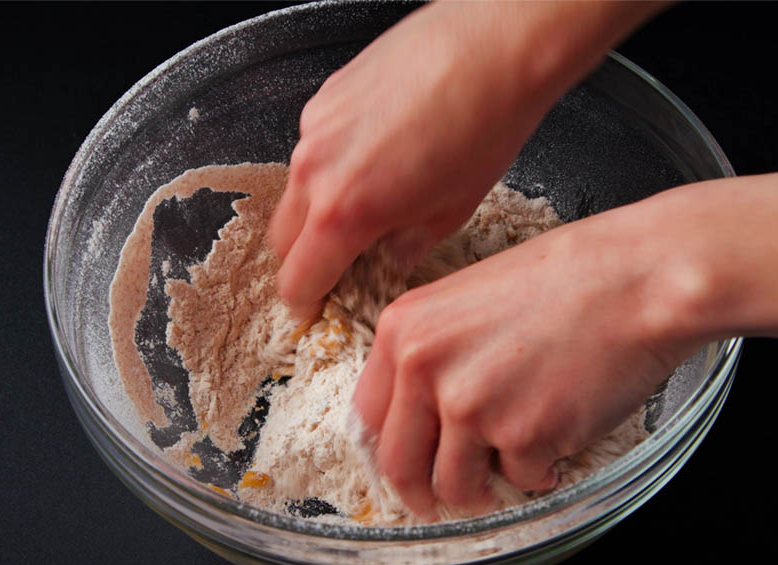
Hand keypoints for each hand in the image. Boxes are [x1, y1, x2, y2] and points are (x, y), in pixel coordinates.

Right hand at [268, 1, 662, 319]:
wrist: (495, 46)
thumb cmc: (484, 129)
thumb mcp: (451, 212)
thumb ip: (405, 247)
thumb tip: (389, 257)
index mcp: (343, 212)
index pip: (296, 279)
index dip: (306, 301)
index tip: (318, 305)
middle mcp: (315, 169)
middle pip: (282, 238)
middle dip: (307, 257)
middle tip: (344, 259)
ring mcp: (315, 128)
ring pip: (297, 189)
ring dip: (319, 208)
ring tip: (372, 199)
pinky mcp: (325, 96)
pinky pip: (314, 147)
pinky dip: (333, 164)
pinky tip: (378, 152)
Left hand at [354, 171, 777, 517]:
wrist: (635, 278)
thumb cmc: (565, 279)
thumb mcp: (468, 299)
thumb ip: (431, 354)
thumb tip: (420, 414)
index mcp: (403, 329)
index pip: (366, 415)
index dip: (388, 448)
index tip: (406, 465)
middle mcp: (425, 368)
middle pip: (399, 465)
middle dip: (422, 494)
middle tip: (443, 500)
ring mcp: (471, 405)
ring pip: (455, 487)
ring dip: (484, 488)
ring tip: (515, 460)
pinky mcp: (522, 436)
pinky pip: (520, 480)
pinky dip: (539, 470)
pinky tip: (559, 434)